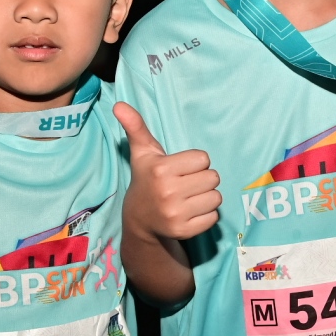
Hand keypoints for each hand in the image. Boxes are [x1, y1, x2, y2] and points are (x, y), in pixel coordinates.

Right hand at [114, 102, 220, 239]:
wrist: (139, 220)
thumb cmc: (147, 179)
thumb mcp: (142, 152)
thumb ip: (136, 126)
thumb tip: (119, 104)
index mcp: (161, 169)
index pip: (204, 158)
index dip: (195, 162)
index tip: (181, 169)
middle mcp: (168, 192)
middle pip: (213, 177)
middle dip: (202, 179)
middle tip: (186, 184)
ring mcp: (175, 214)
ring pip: (216, 197)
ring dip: (207, 197)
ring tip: (189, 198)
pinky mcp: (184, 231)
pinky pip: (214, 217)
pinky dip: (206, 215)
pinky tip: (190, 212)